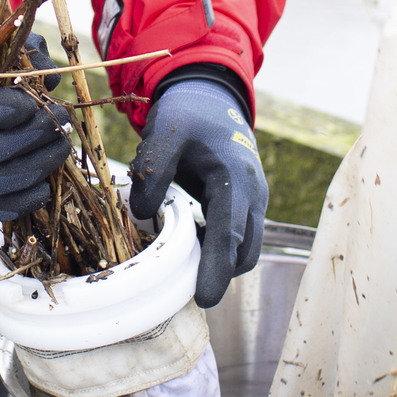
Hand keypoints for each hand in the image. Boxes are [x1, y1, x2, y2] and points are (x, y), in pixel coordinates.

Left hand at [129, 73, 266, 308]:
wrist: (211, 98)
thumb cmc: (188, 114)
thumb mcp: (166, 130)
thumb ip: (154, 169)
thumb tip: (143, 213)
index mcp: (235, 178)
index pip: (229, 234)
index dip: (216, 269)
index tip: (203, 298)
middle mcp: (252, 194)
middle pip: (244, 251)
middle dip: (219, 275)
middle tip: (184, 293)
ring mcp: (253, 200)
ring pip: (245, 248)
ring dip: (220, 263)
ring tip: (183, 268)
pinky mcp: (246, 204)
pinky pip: (239, 237)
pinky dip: (220, 249)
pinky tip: (191, 245)